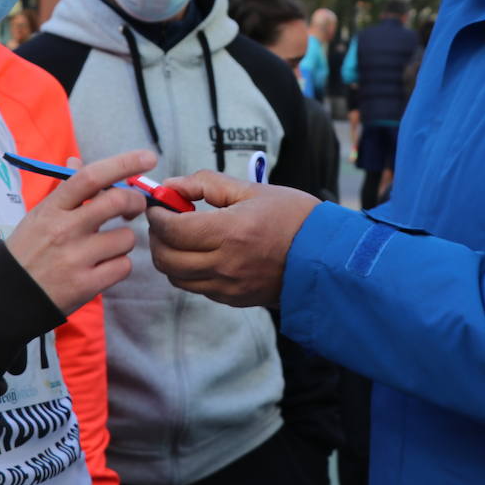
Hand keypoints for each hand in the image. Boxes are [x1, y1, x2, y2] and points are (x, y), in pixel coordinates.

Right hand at [5, 150, 152, 315]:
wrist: (6, 296)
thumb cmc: (28, 250)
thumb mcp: (39, 215)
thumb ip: (64, 190)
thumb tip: (76, 161)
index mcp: (52, 207)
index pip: (91, 176)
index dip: (124, 163)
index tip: (148, 157)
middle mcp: (64, 230)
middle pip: (116, 201)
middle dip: (136, 201)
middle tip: (134, 208)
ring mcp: (75, 258)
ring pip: (126, 237)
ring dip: (124, 241)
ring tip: (106, 247)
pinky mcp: (85, 285)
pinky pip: (124, 266)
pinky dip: (120, 265)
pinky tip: (103, 267)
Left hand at [147, 170, 319, 306]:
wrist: (327, 257)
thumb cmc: (295, 217)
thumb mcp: (253, 190)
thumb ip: (208, 184)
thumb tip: (173, 185)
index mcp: (230, 232)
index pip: (173, 229)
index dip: (157, 215)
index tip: (158, 205)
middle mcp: (226, 264)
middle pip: (166, 258)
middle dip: (156, 237)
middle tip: (164, 221)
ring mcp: (229, 286)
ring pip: (176, 278)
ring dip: (170, 257)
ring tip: (181, 237)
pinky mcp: (234, 299)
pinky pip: (197, 288)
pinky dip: (188, 271)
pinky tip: (201, 253)